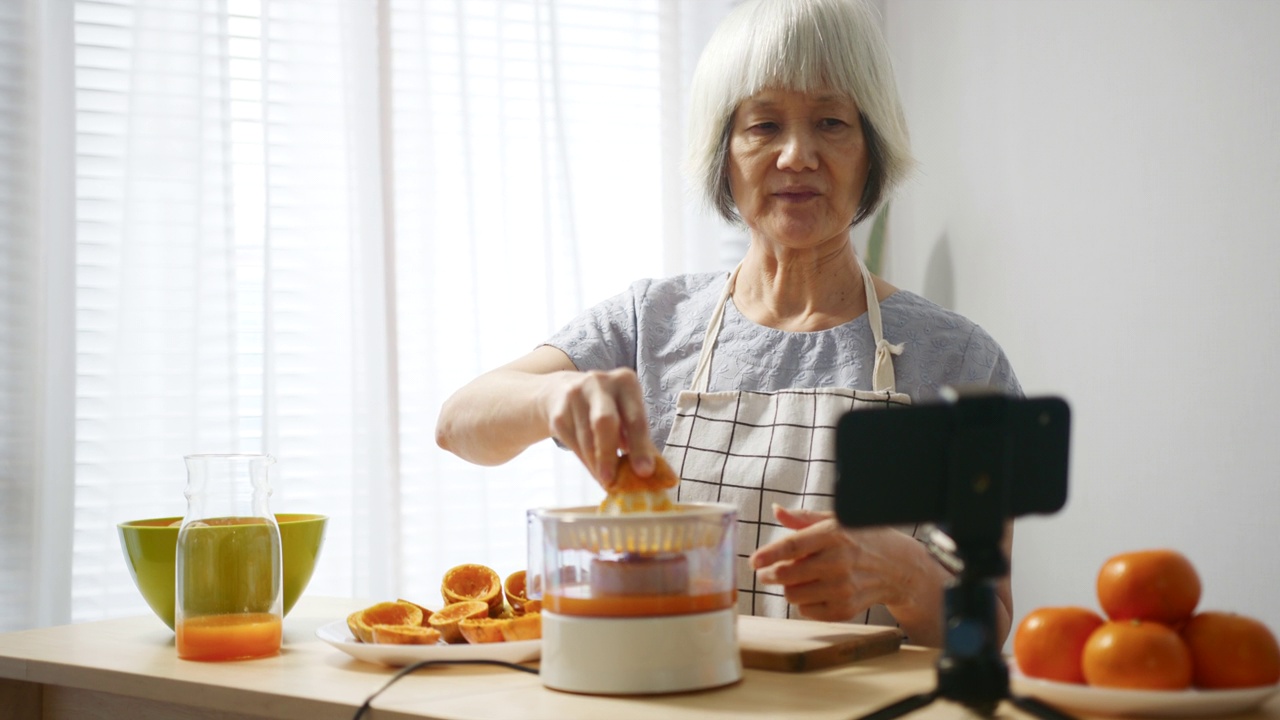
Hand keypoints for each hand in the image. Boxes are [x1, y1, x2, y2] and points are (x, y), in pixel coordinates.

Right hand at [544, 368, 658, 486]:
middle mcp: (599, 383)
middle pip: (604, 422)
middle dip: (609, 455)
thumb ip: (641, 440)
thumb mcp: (626, 412)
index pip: (635, 418)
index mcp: (625, 381)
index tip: (645, 472)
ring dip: (597, 465)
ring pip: (587, 439)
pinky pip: (574, 445)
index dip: (641, 447)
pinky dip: (586, 462)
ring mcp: (575, 396)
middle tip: (614, 482)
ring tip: (608, 481)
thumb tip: (663, 476)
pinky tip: (595, 470)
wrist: (560, 392)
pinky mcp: (558, 413)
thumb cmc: (606, 407)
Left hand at [749, 505, 912, 621]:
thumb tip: (776, 510)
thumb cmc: (860, 538)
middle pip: (787, 575)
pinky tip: (815, 591)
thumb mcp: (835, 520)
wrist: (898, 567)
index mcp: (833, 535)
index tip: (753, 561)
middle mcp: (838, 562)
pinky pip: (806, 611)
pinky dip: (804, 603)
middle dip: (770, 575)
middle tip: (766, 573)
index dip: (769, 555)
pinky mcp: (845, 610)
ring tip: (797, 579)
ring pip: (793, 595)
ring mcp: (842, 589)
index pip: (793, 546)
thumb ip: (802, 518)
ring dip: (788, 588)